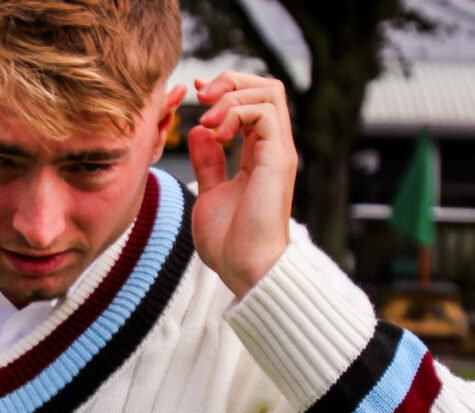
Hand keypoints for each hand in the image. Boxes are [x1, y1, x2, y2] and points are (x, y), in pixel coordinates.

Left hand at [188, 72, 297, 298]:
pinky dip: (235, 112)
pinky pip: (265, 112)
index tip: (196, 97)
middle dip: (230, 81)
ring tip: (206, 119)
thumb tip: (199, 134)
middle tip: (199, 95)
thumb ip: (208, 164)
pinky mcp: (278, 158)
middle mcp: (272, 148)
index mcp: (258, 155)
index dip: (225, 91)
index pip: (253, 103)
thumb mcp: (210, 194)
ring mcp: (278, 151)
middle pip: (266, 86)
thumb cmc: (230, 242)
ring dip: (231, 95)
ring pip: (270, 91)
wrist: (245, 269)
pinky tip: (216, 133)